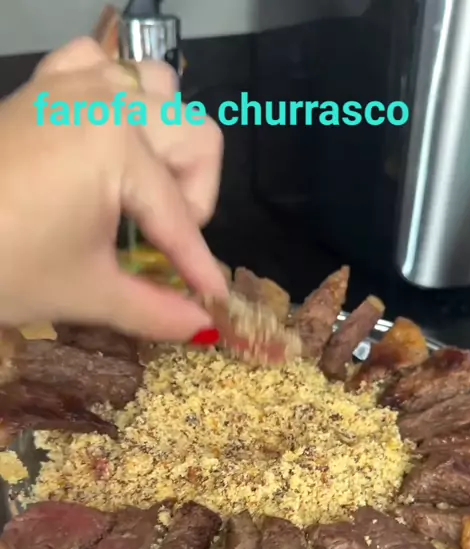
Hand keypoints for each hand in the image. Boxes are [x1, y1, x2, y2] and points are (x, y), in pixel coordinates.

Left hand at [0, 38, 226, 339]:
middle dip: (194, 196)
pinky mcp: (43, 85)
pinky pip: (97, 63)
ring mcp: (72, 83)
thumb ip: (155, 310)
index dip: (198, 264)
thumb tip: (203, 329)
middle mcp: (106, 99)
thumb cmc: (7, 267)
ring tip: (143, 186)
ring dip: (166, 136)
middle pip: (194, 136)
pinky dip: (114, 93)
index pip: (178, 215)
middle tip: (166, 242)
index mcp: (119, 146)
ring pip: (155, 86)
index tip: (213, 299)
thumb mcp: (88, 294)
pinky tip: (106, 136)